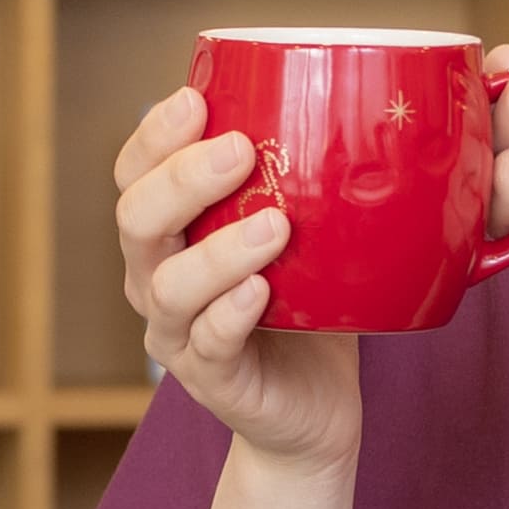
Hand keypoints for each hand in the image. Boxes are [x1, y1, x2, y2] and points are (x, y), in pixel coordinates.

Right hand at [111, 85, 362, 468]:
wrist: (313, 409)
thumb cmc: (306, 309)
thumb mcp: (304, 237)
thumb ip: (311, 185)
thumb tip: (373, 107)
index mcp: (168, 234)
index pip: (134, 174)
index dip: (154, 136)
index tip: (195, 99)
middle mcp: (155, 279)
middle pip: (135, 220)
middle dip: (181, 179)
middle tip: (239, 151)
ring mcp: (176, 333)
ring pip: (169, 285)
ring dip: (218, 249)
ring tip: (274, 226)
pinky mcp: (212, 380)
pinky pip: (208, 344)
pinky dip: (230, 313)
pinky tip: (260, 291)